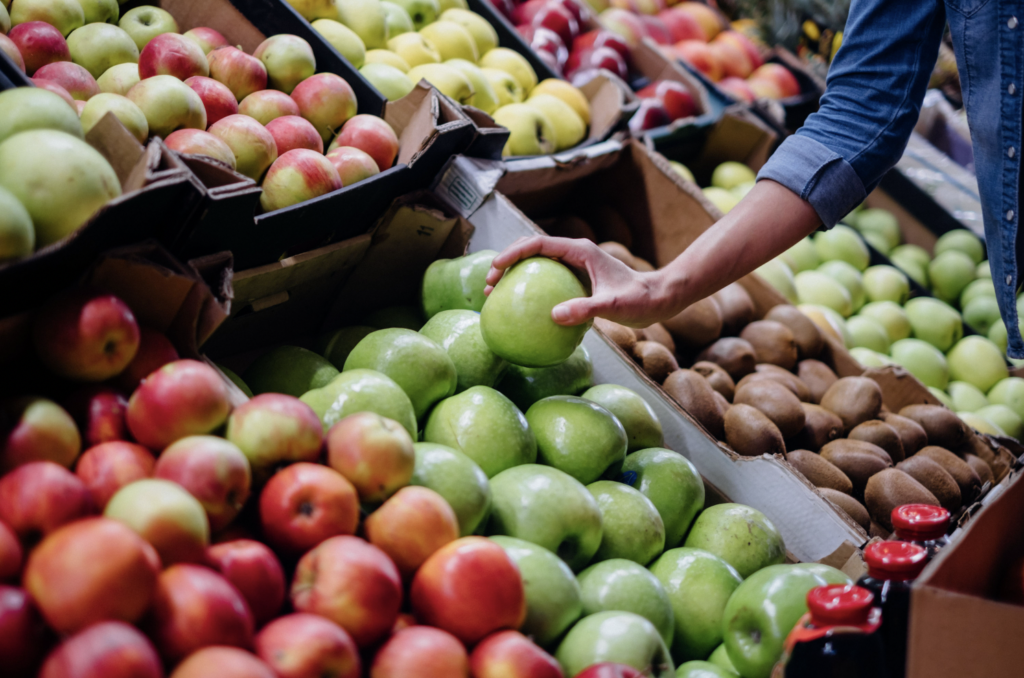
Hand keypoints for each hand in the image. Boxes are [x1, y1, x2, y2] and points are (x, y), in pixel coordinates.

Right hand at [485, 236, 672, 327]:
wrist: (658, 299)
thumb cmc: (639, 300)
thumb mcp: (612, 306)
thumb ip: (585, 309)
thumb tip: (554, 316)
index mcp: (579, 251)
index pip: (538, 244)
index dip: (513, 253)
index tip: (495, 269)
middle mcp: (575, 254)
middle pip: (531, 250)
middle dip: (506, 263)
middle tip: (488, 284)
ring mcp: (575, 266)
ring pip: (537, 265)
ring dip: (514, 276)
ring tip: (495, 295)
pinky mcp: (577, 279)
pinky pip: (547, 280)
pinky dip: (530, 290)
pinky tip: (523, 311)